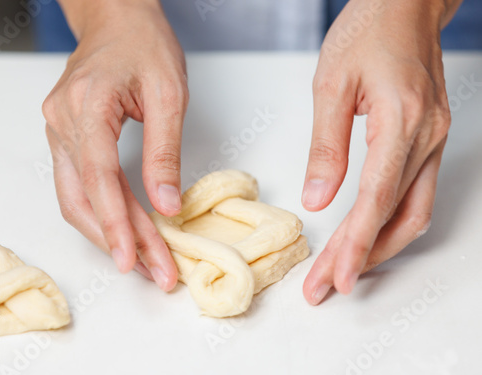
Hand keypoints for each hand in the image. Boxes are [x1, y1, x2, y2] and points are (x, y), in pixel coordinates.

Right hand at [43, 0, 187, 290]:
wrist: (118, 19)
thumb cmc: (145, 45)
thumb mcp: (169, 94)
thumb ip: (164, 152)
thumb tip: (167, 203)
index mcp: (87, 104)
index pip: (99, 178)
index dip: (116, 224)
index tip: (136, 259)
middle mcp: (62, 121)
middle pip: (84, 197)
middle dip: (119, 239)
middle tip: (155, 269)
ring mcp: (59, 129)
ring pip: (74, 198)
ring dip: (107, 233)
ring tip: (143, 259)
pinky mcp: (66, 136)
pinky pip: (76, 185)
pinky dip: (100, 213)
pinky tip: (123, 230)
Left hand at [301, 0, 457, 303]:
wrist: (402, 7)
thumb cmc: (366, 34)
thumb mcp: (330, 86)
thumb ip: (325, 147)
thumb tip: (316, 199)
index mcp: (400, 121)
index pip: (376, 199)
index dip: (356, 244)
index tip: (336, 277)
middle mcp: (426, 137)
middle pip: (397, 217)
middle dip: (362, 257)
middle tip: (327, 284)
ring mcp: (433, 140)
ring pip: (412, 212)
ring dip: (379, 246)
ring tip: (343, 268)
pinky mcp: (429, 140)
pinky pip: (414, 194)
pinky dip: (388, 222)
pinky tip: (366, 234)